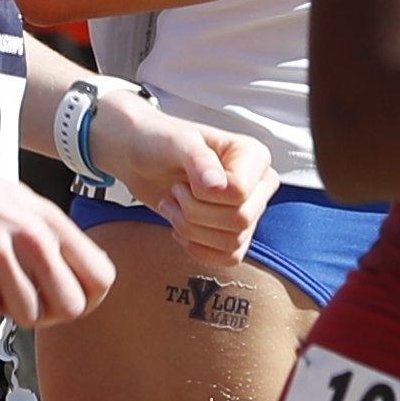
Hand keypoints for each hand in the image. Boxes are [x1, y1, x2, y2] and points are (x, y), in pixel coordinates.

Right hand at [0, 145, 115, 327]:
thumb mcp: (20, 202)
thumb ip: (50, 237)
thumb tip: (78, 278)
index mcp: (49, 218)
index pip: (102, 276)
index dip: (86, 298)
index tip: (60, 299)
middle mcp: (32, 235)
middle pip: (70, 307)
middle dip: (47, 313)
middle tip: (19, 297)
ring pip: (27, 316)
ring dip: (5, 307)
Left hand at [89, 92, 276, 268]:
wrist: (141, 160)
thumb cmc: (159, 143)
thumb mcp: (176, 143)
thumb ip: (198, 161)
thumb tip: (218, 186)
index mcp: (254, 155)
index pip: (240, 192)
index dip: (205, 194)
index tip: (185, 179)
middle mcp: (258, 183)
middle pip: (240, 219)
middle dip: (195, 212)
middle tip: (175, 192)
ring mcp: (248, 209)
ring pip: (233, 243)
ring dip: (191, 229)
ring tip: (174, 206)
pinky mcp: (234, 232)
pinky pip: (229, 258)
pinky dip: (198, 249)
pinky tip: (180, 228)